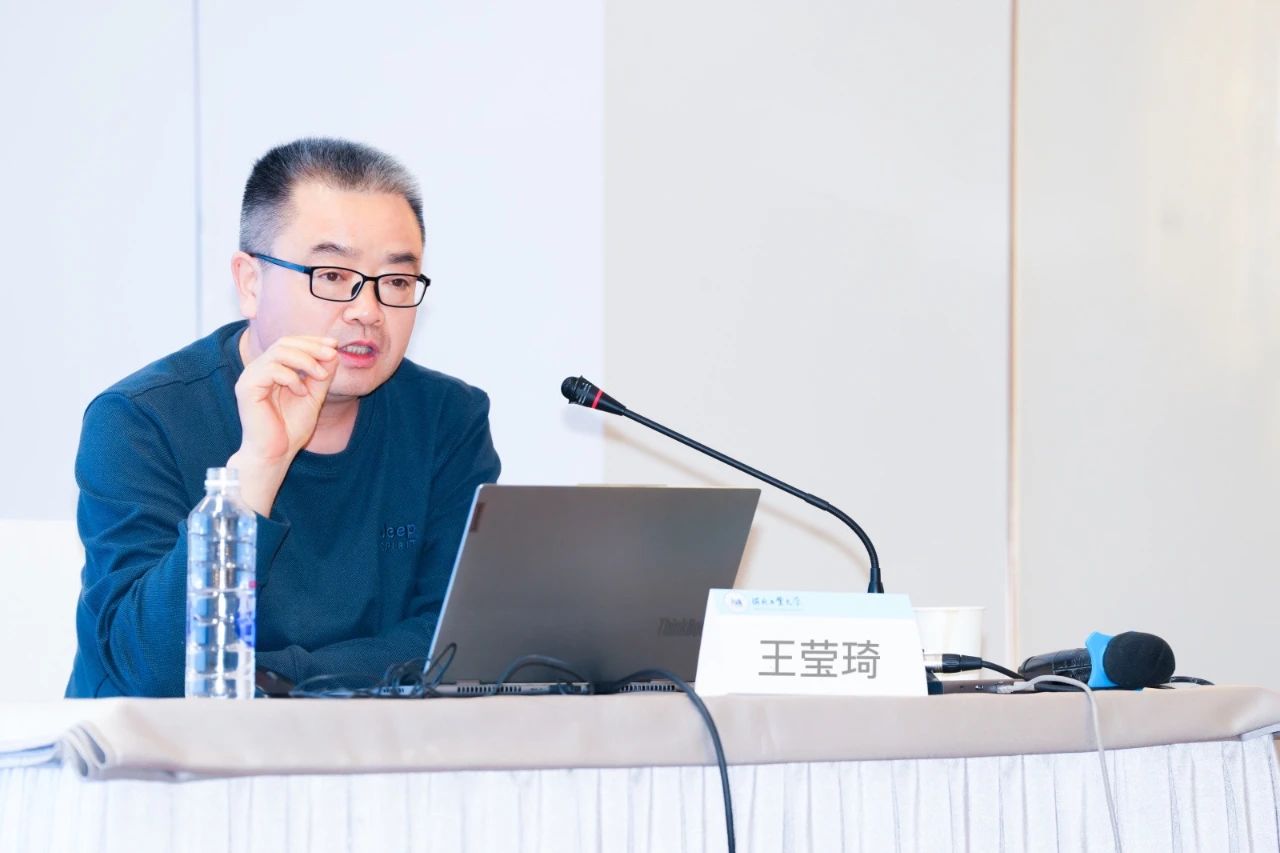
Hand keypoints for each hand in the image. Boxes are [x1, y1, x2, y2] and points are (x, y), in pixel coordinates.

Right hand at [228, 335, 337, 514]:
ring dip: (305, 360)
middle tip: (332, 354)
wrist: (275, 453)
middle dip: (311, 346)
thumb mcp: (313, 397)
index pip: (290, 344)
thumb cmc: (291, 428)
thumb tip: (333, 353)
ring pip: (278, 351)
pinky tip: (301, 392)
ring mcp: (250, 377)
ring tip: (320, 375)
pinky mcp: (246, 387)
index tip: (334, 346)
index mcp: (272, 369)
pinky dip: (292, 377)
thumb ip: (321, 376)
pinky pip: (271, 369)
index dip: (313, 341)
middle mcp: (258, 369)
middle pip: (284, 342)